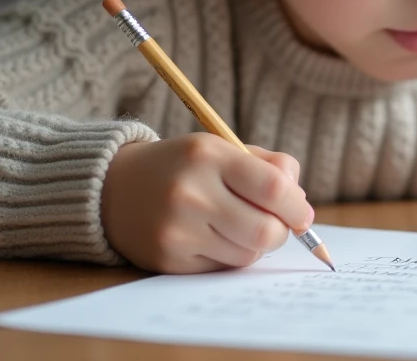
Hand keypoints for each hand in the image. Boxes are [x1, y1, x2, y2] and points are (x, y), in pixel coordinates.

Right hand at [100, 134, 311, 272]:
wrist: (114, 188)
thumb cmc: (183, 166)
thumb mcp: (222, 148)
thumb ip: (268, 166)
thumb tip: (301, 203)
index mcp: (208, 155)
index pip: (274, 188)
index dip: (297, 207)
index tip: (302, 215)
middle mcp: (191, 192)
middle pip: (265, 231)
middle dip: (280, 232)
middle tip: (276, 225)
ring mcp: (177, 229)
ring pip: (246, 254)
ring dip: (254, 245)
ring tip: (238, 226)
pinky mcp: (168, 259)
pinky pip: (221, 268)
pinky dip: (228, 256)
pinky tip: (212, 237)